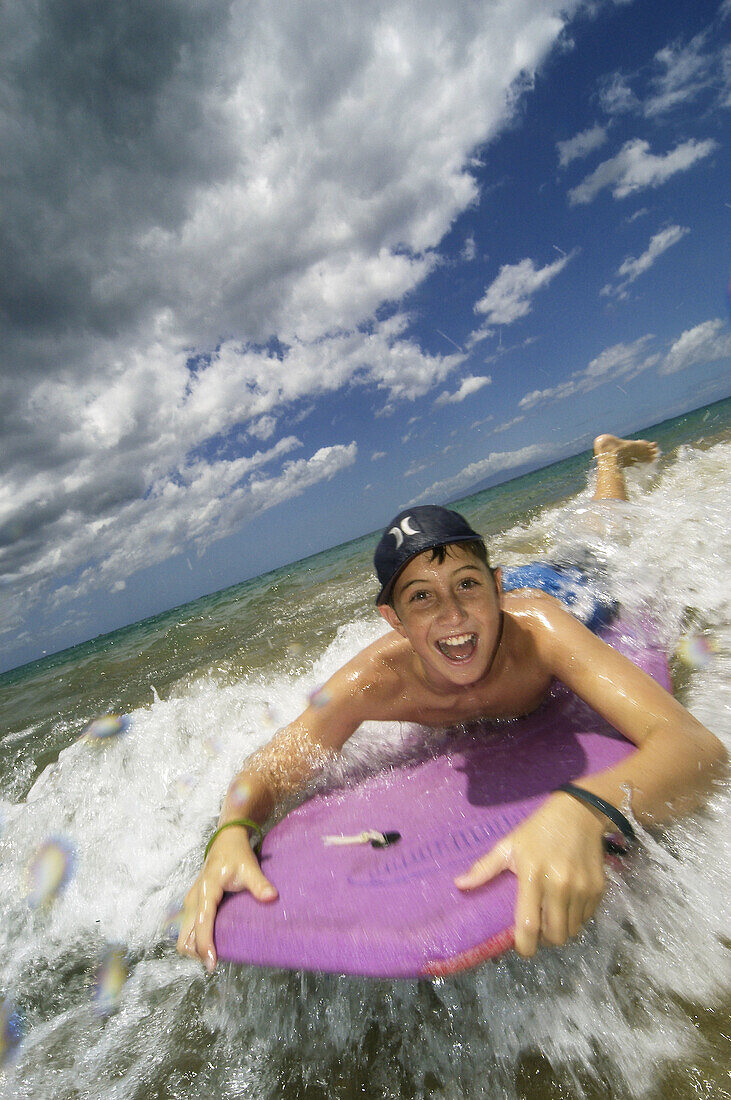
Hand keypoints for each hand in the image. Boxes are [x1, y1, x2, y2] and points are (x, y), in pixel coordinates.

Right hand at [176, 826, 277, 971]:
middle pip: (185, 935)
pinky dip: (193, 939)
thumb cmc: (237, 854)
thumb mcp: (250, 867)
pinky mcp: (192, 902)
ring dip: (194, 947)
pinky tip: (208, 943)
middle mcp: (194, 897)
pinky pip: (186, 928)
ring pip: (182, 934)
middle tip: (215, 961)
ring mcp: (190, 901)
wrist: (226, 840)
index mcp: (207, 890)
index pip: (202, 923)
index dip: (205, 945)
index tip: (212, 964)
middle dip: (196, 952)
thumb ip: (259, 884)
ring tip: (212, 954)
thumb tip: (272, 897)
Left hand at [454, 794, 606, 956]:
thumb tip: (459, 885)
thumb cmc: (537, 830)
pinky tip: (566, 904)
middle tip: (537, 929)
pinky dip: (575, 918)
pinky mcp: (598, 888)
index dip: (524, 946)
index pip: (529, 925)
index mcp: (533, 875)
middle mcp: (560, 885)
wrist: (578, 812)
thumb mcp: (508, 845)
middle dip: (544, 940)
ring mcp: (582, 888)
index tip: (520, 948)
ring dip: (560, 930)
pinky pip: (586, 918)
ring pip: (572, 930)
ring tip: (550, 916)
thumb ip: (485, 868)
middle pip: (554, 935)